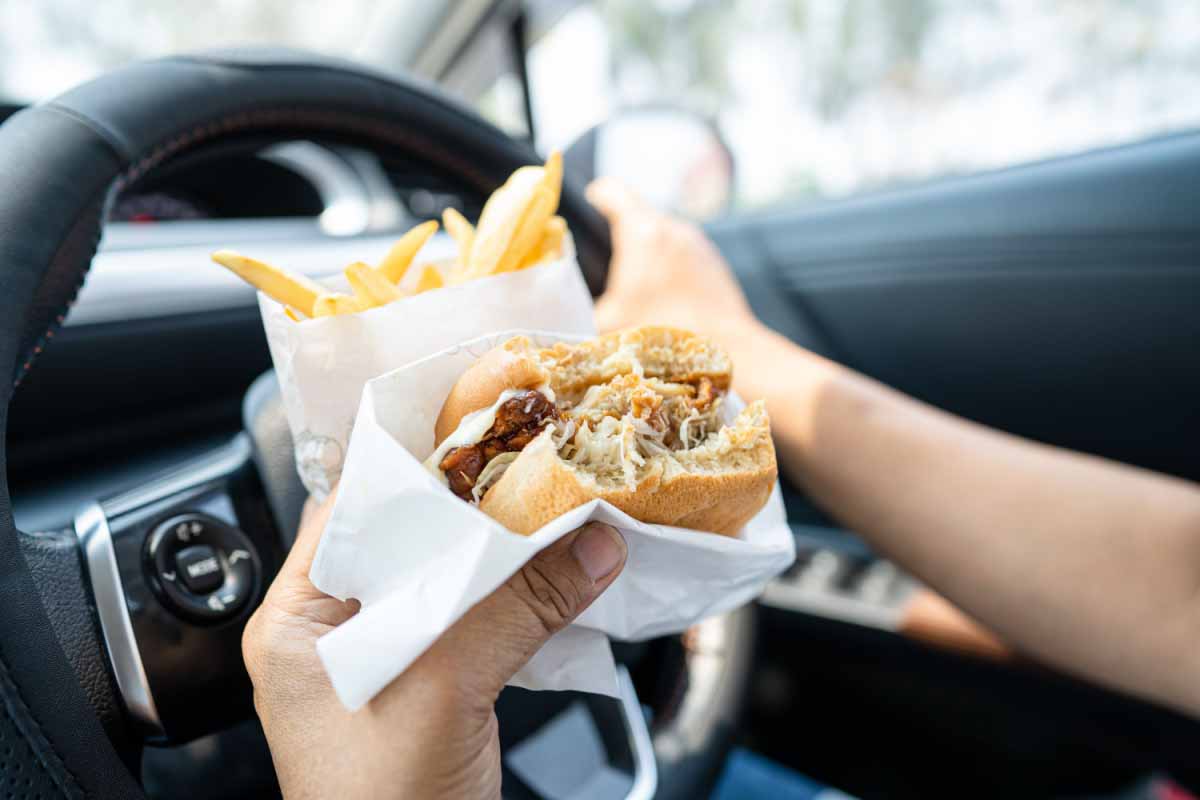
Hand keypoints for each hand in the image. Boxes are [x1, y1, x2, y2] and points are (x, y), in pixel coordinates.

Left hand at [243, 493, 626, 798]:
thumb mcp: (444, 690)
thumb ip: (518, 607)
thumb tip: (593, 543)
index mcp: (297, 621)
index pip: (351, 512)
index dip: (414, 468)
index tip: (474, 430)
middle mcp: (335, 633)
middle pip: (408, 541)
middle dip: (473, 508)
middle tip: (529, 464)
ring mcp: (388, 660)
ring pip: (449, 580)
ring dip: (502, 552)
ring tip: (551, 509)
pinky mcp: (434, 686)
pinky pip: (477, 620)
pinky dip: (517, 596)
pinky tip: (555, 574)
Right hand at [587, 177, 764, 354]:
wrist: (726, 348)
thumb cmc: (661, 331)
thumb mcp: (606, 323)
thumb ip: (581, 309)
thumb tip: (563, 308)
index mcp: (642, 232)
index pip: (613, 192)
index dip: (598, 195)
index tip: (591, 200)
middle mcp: (673, 228)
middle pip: (640, 216)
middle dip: (623, 233)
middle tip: (608, 258)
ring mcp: (698, 244)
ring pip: (664, 237)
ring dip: (650, 253)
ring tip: (639, 285)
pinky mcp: (714, 263)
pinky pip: (684, 255)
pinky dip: (671, 268)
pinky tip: (666, 298)